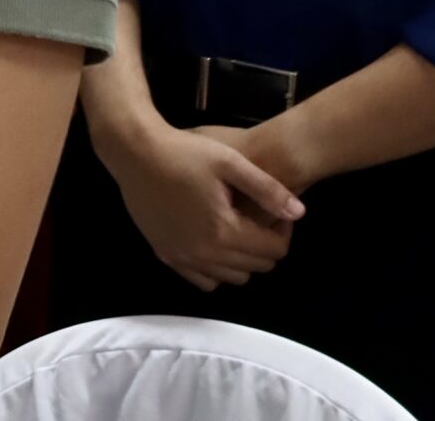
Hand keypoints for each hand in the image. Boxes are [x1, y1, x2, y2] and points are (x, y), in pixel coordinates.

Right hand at [94, 116, 304, 291]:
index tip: (275, 210)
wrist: (134, 153)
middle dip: (265, 245)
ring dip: (242, 259)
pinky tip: (212, 243)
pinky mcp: (166, 255)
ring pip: (232, 278)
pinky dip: (215, 269)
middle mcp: (205, 254)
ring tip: (235, 229)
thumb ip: (268, 189)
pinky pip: (203, 280)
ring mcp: (183, 258)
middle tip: (256, 217)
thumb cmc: (185, 153)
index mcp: (225, 231)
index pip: (274, 251)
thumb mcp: (230, 162)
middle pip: (256, 267)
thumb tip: (300, 213)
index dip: (283, 231)